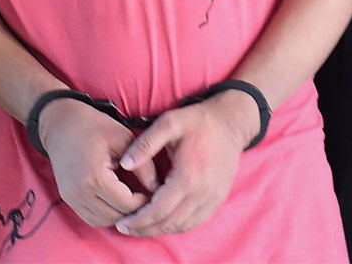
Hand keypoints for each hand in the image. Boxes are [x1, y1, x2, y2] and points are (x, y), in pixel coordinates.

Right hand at [38, 98, 147, 229]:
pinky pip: (89, 218)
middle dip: (132, 210)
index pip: (126, 204)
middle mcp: (80, 192)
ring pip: (102, 221)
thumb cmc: (93, 126)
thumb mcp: (124, 138)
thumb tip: (156, 187)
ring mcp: (71, 197)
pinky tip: (114, 200)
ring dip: (118, 215)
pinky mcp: (67, 198)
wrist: (60, 122)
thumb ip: (143, 164)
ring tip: (130, 199)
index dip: (143, 201)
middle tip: (144, 197)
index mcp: (95, 176)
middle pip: (115, 216)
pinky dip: (104, 214)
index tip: (152, 191)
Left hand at [113, 91, 254, 235]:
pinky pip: (195, 221)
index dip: (138, 220)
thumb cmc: (198, 121)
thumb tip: (125, 164)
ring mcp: (213, 198)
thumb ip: (145, 144)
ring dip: (160, 230)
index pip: (158, 210)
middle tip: (125, 228)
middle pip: (169, 223)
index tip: (121, 223)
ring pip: (182, 226)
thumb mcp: (169, 123)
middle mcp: (202, 193)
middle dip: (145, 229)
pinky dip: (177, 226)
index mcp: (188, 177)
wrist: (230, 122)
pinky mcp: (218, 199)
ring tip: (140, 227)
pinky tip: (164, 221)